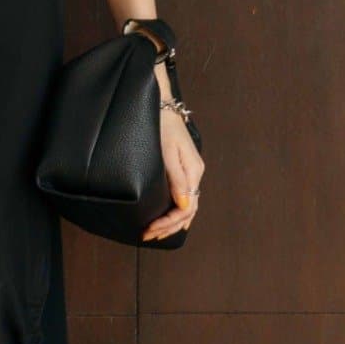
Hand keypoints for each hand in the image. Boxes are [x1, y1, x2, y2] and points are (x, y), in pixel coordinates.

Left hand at [140, 105, 203, 242]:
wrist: (163, 107)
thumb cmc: (163, 127)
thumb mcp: (168, 153)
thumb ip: (176, 179)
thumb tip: (184, 206)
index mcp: (193, 172)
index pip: (186, 208)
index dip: (169, 223)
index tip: (151, 229)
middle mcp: (196, 175)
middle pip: (188, 211)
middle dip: (169, 227)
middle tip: (148, 235)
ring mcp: (192, 172)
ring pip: (188, 207)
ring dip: (173, 224)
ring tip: (157, 234)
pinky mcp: (185, 170)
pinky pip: (186, 198)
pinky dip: (178, 214)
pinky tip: (172, 221)